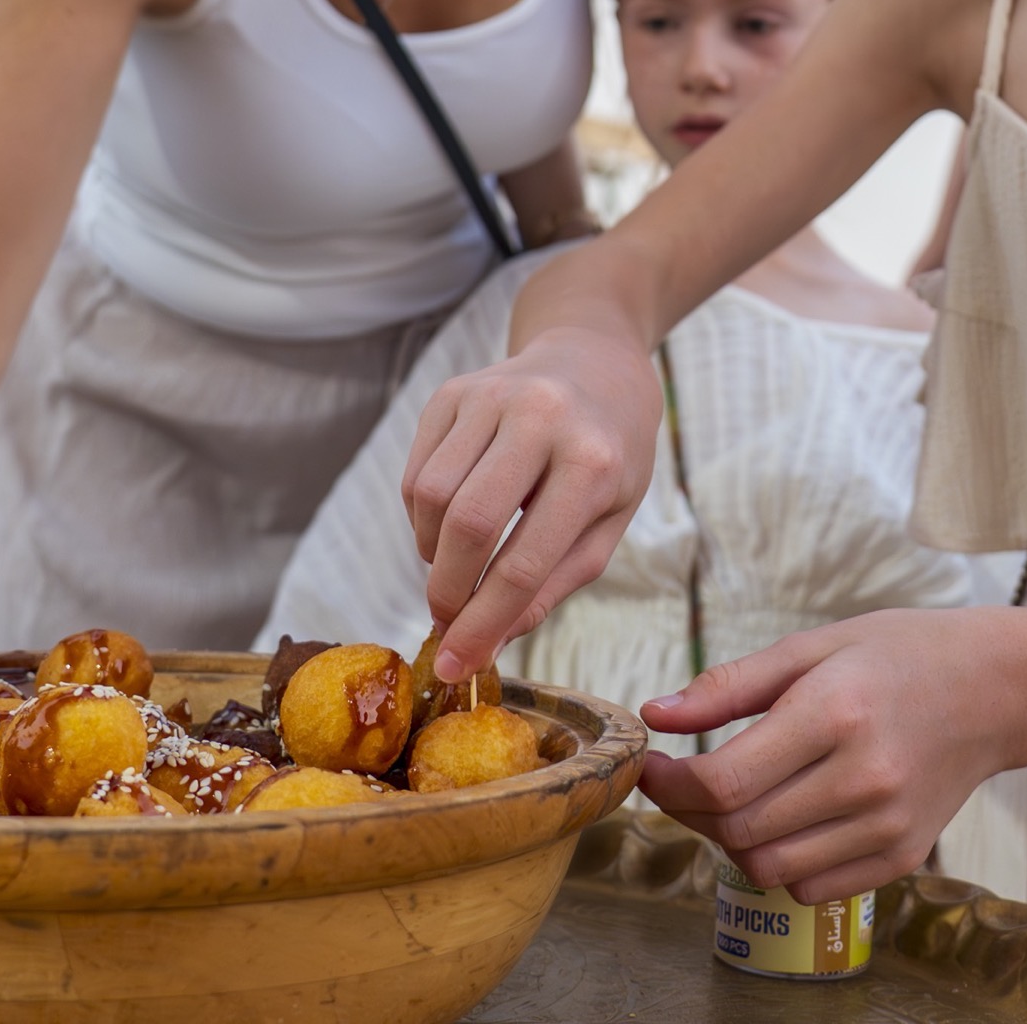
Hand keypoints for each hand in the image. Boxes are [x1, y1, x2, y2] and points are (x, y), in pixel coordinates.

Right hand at [402, 326, 660, 676]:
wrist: (595, 361)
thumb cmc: (610, 455)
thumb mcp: (608, 524)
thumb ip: (551, 586)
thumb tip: (487, 644)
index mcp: (593, 461)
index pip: (524, 562)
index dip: (483, 624)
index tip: (455, 666)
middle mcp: (541, 418)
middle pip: (468, 526)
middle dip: (448, 592)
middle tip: (447, 623)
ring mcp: (491, 396)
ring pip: (430, 497)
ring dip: (431, 554)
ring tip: (456, 568)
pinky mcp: (452, 391)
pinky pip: (416, 473)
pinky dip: (422, 519)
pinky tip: (450, 527)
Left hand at [639, 610, 1019, 903]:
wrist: (996, 690)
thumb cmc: (897, 656)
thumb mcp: (812, 647)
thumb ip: (729, 686)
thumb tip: (656, 714)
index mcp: (835, 713)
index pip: (726, 781)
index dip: (671, 784)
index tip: (653, 765)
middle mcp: (864, 778)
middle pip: (739, 829)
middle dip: (691, 810)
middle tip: (684, 780)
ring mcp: (887, 825)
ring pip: (768, 867)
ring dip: (732, 840)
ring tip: (736, 797)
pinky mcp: (901, 855)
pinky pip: (811, 887)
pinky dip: (780, 864)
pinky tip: (785, 820)